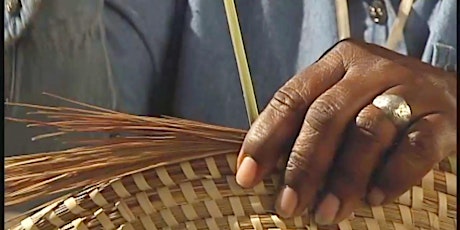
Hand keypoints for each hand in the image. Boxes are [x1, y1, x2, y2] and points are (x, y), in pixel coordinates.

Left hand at [235, 39, 456, 224]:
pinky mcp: (443, 116)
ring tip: (328, 213)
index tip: (247, 175)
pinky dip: (391, 176)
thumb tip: (265, 168)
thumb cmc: (380, 101)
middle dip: (303, 166)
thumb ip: (311, 122)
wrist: (450, 92)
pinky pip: (414, 148)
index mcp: (337, 63)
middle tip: (289, 206)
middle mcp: (371, 69)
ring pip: (367, 132)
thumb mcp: (343, 99)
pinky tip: (374, 199)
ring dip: (343, 179)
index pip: (292, 98)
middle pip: (326, 117)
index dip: (265, 138)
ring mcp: (409, 89)